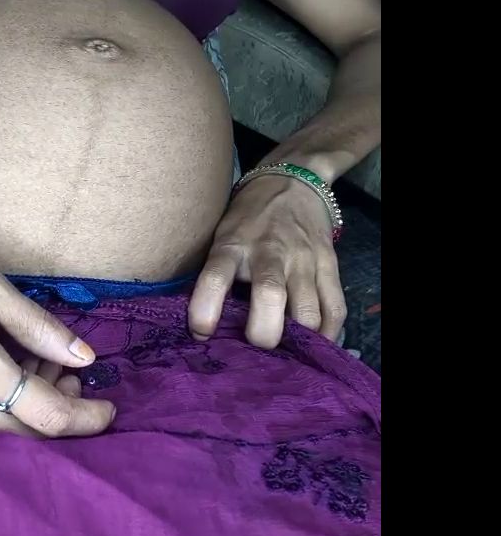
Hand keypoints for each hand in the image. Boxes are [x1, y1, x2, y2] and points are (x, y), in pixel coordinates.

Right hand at [0, 229, 114, 437]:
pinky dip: (10, 403)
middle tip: (74, 374)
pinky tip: (17, 370)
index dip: (85, 417)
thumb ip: (38, 326)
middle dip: (62, 412)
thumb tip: (85, 357)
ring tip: (46, 363)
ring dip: (35, 406)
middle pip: (27, 432)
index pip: (45, 414)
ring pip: (4, 428)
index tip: (110, 405)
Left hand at [188, 174, 345, 347]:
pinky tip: (313, 344)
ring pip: (308, 311)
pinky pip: (335, 308)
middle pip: (270, 296)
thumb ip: (215, 275)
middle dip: (262, 333)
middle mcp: (270, 252)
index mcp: (233, 245)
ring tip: (285, 353)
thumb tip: (206, 326)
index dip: (205, 311)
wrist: (291, 182)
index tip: (201, 334)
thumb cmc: (246, 219)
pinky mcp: (330, 265)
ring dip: (297, 340)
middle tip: (254, 347)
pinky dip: (327, 333)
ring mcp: (304, 259)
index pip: (214, 277)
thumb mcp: (220, 237)